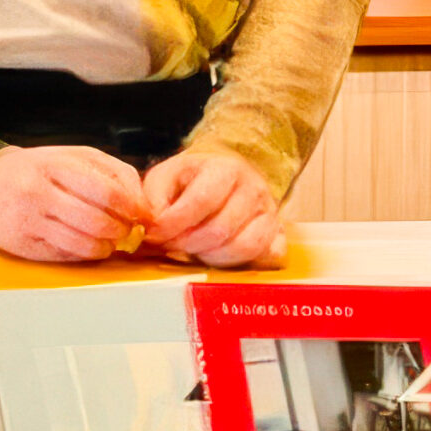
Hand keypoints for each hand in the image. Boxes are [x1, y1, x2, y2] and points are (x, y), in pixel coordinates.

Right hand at [0, 145, 149, 262]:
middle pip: (97, 221)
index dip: (132, 207)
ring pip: (84, 244)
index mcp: (53, 165)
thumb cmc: (37, 171)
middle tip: (126, 230)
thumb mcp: (73, 157)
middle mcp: (37, 192)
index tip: (141, 215)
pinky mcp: (22, 245)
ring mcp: (27, 220)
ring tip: (109, 240)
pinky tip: (87, 245)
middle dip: (121, 230)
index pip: (106, 191)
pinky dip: (85, 253)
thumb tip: (143, 207)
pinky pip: (66, 256)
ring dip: (106, 247)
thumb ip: (112, 173)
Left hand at [141, 149, 287, 268]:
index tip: (155, 234)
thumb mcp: (164, 176)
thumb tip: (153, 225)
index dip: (174, 224)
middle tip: (170, 246)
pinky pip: (268, 256)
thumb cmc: (191, 177)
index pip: (201, 201)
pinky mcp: (278, 232)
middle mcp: (254, 188)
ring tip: (192, 250)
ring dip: (211, 256)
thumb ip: (152, 198)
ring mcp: (270, 212)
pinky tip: (220, 255)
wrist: (225, 171)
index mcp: (225, 169)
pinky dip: (242, 262)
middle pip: (221, 229)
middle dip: (188, 244)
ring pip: (245, 246)